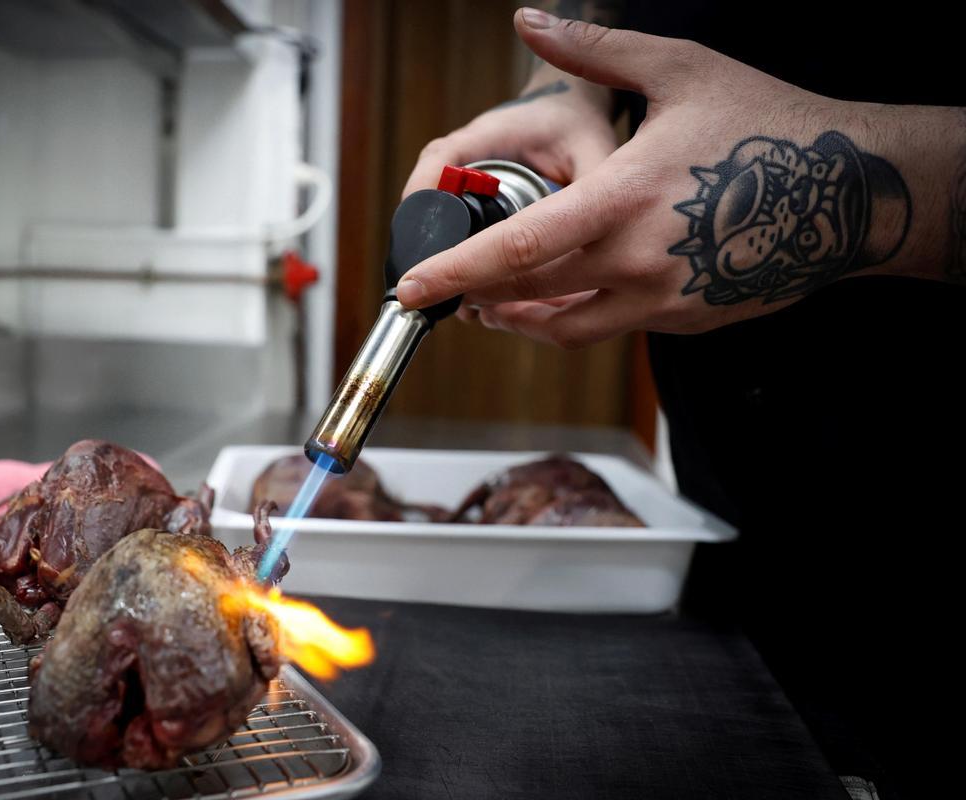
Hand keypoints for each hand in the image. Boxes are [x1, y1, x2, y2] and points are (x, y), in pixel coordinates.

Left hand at [396, 8, 921, 347]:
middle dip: (478, 297)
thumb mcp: (682, 71)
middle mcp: (638, 261)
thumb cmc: (769, 125)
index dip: (457, 271)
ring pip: (568, 327)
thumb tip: (530, 19)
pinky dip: (577, 314)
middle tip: (449, 291)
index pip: (518, 248)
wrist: (853, 191)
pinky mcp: (686, 321)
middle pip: (531, 296)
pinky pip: (613, 326)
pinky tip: (568, 290)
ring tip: (494, 302)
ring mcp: (664, 300)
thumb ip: (596, 51)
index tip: (412, 288)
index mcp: (624, 200)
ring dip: (521, 318)